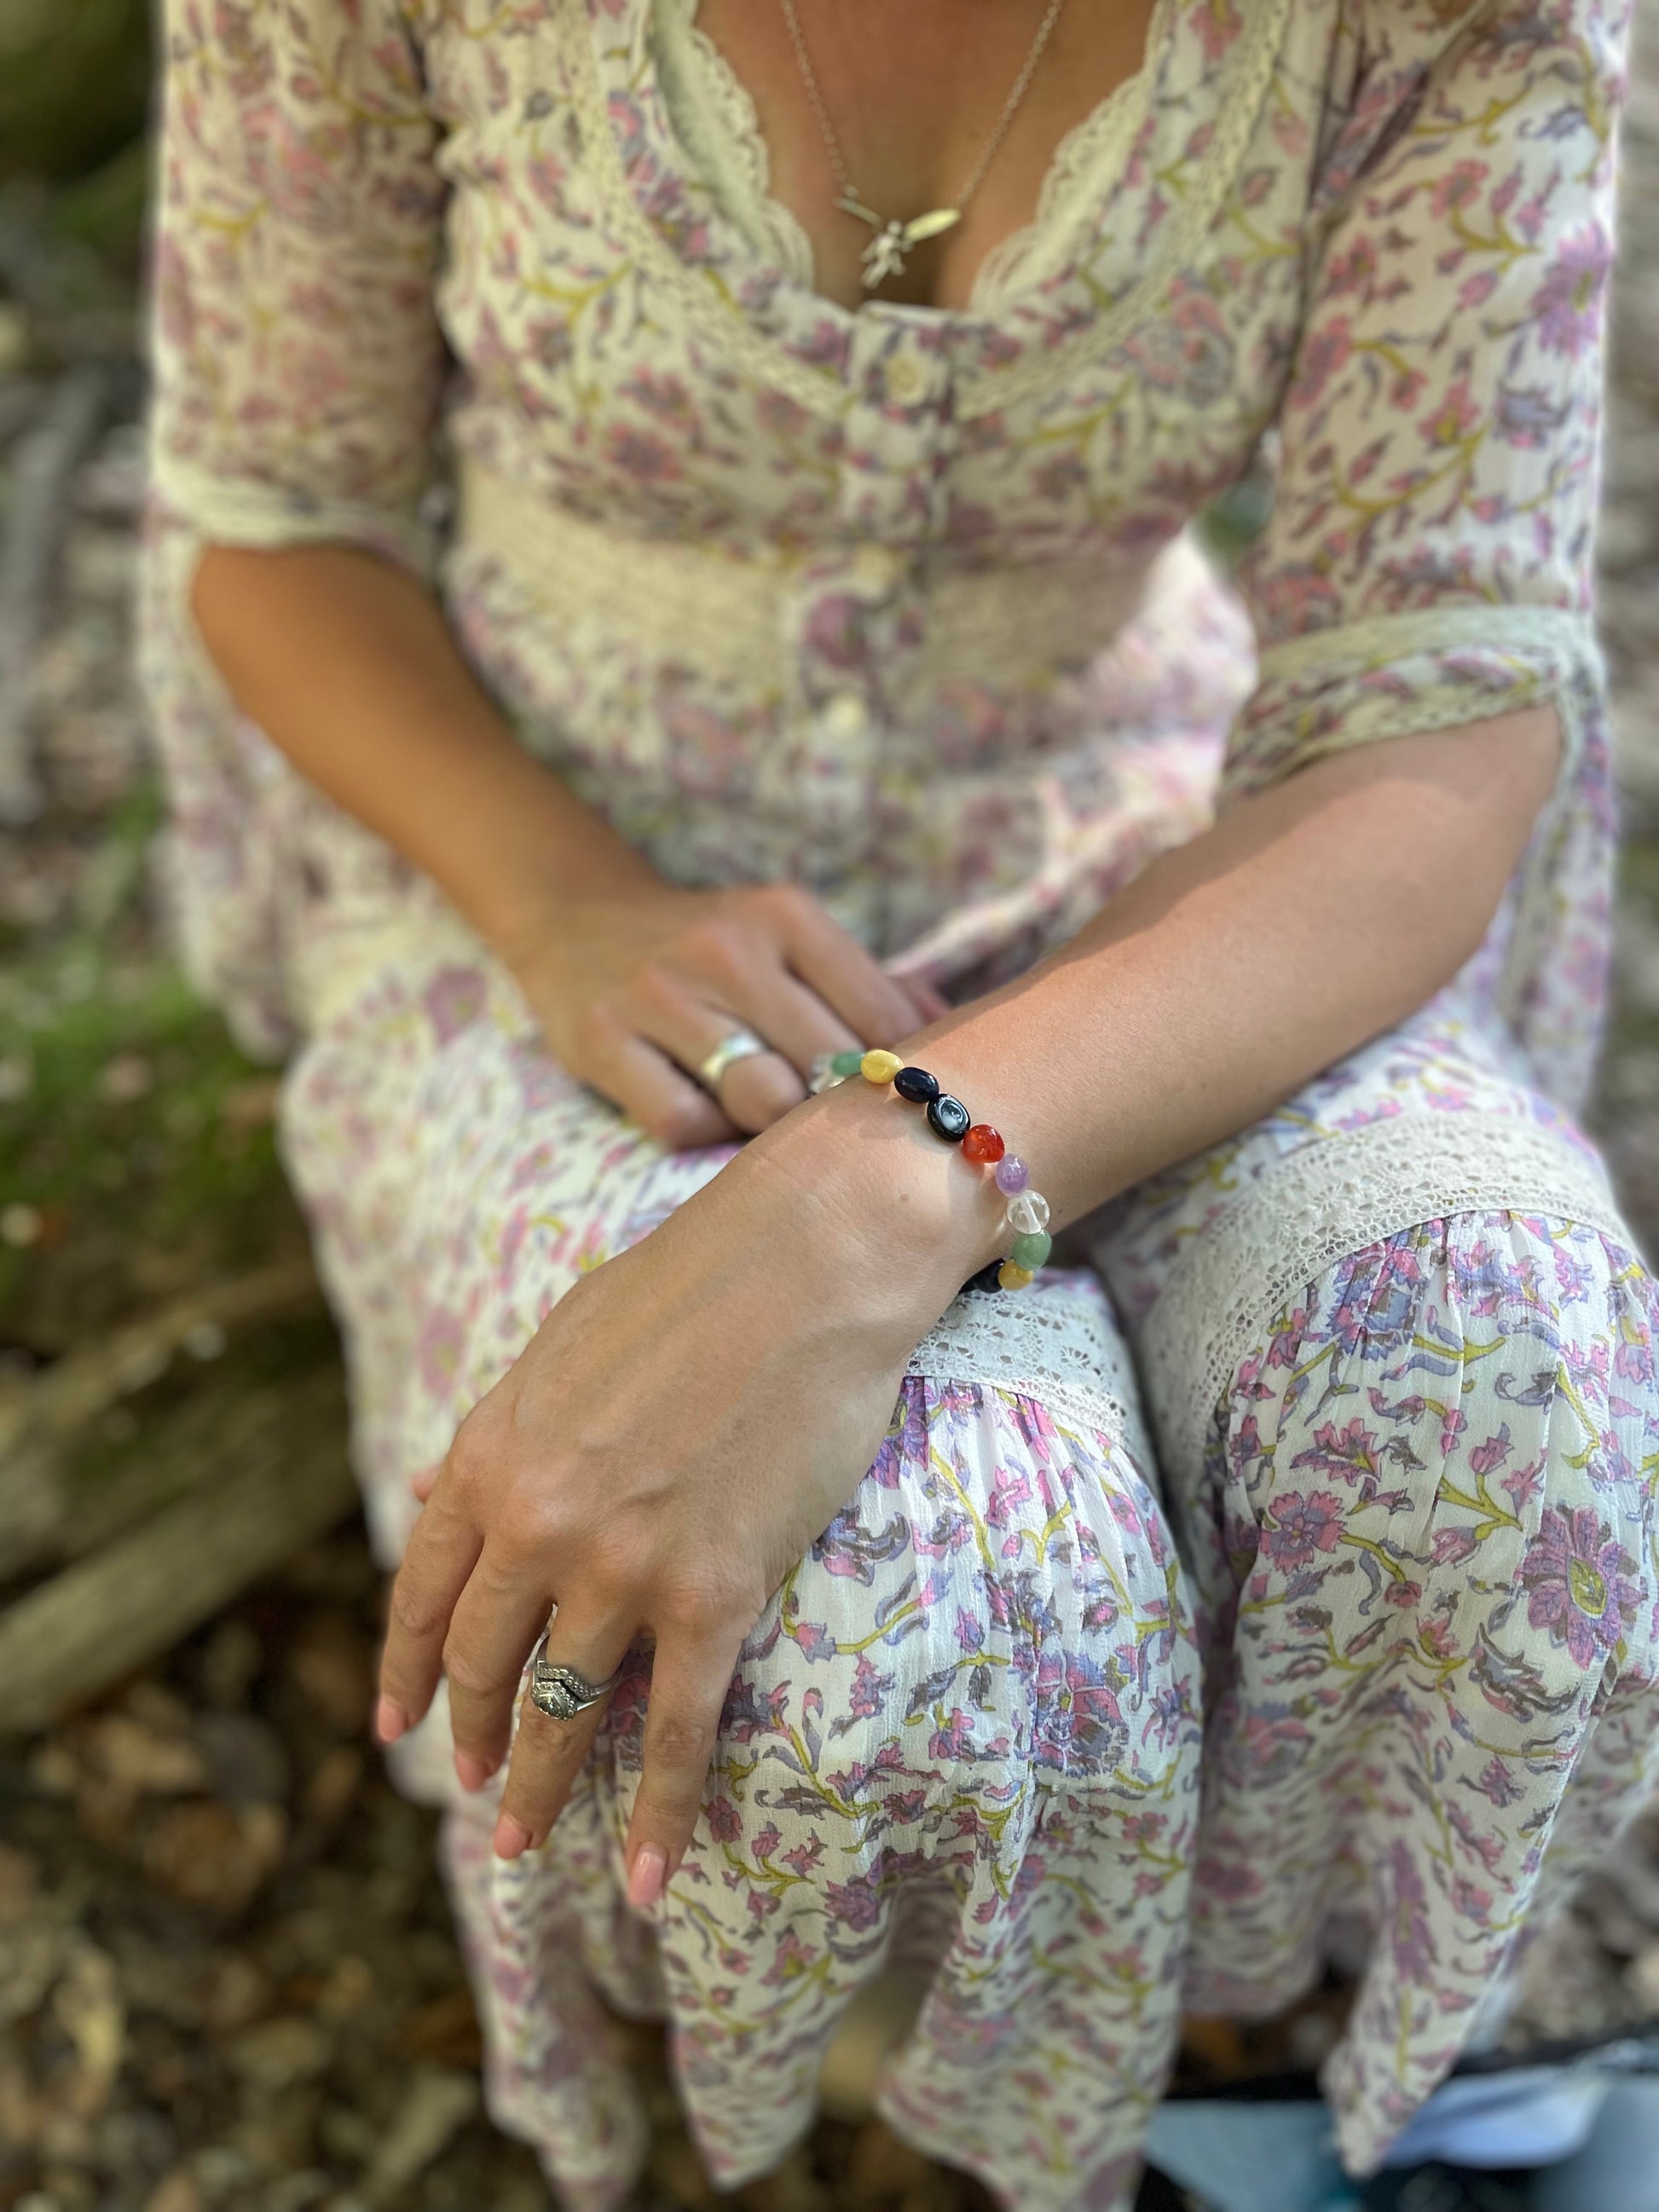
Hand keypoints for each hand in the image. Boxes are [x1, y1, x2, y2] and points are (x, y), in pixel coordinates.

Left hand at [374, 1096, 981, 1899]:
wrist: (808, 1261)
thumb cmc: (694, 1281)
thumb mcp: (561, 1345)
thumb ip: (500, 1429)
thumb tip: (435, 1483)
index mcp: (493, 1453)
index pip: (422, 1590)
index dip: (404, 1670)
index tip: (395, 1728)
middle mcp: (539, 1522)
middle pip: (483, 1662)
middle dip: (471, 1737)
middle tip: (473, 1791)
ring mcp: (623, 1567)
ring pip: (563, 1712)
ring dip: (541, 1789)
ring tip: (523, 1845)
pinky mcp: (714, 1595)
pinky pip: (674, 1730)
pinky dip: (655, 1814)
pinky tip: (643, 1878)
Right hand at [502, 880, 945, 1146]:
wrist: (577, 920)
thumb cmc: (714, 950)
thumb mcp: (790, 939)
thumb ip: (871, 987)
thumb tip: (960, 1037)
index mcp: (787, 916)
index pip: (882, 1020)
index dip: (909, 1079)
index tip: (913, 1113)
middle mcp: (726, 949)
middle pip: (824, 1068)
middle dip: (840, 1112)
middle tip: (845, 1139)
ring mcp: (660, 994)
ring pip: (758, 1100)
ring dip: (773, 1128)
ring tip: (774, 1126)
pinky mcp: (603, 1040)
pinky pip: (684, 1123)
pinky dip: (705, 1135)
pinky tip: (709, 1118)